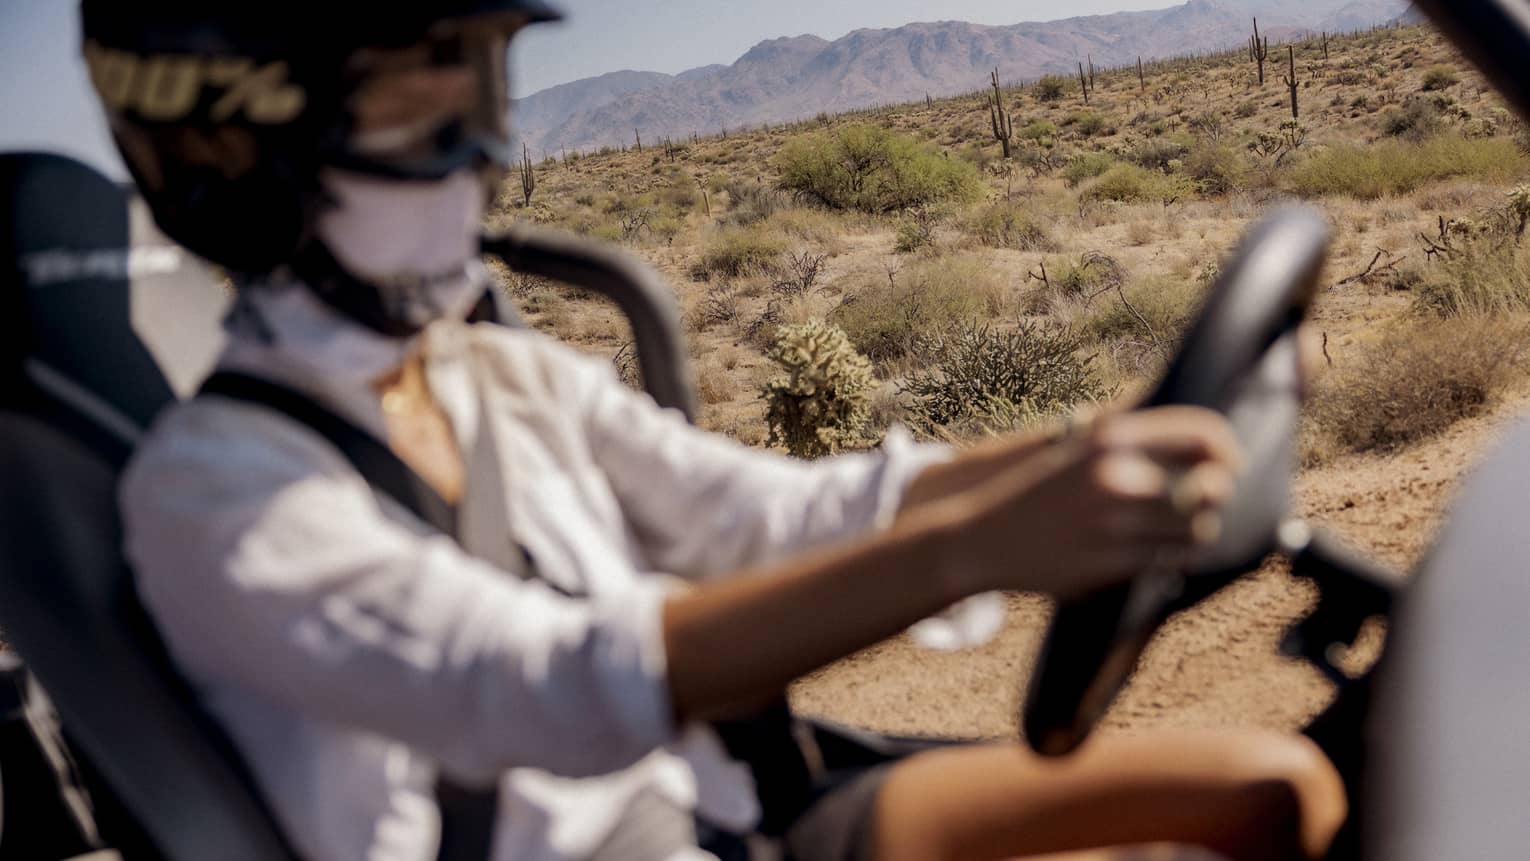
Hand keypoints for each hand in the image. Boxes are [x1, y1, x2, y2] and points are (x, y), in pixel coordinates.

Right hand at [937, 406, 1243, 601]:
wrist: (983, 536)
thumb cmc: (1042, 493)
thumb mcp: (1082, 451)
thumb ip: (1137, 443)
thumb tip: (1206, 444)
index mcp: (1111, 438)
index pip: (1203, 434)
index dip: (1227, 451)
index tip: (1227, 464)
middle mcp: (1115, 475)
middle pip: (1211, 485)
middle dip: (1216, 497)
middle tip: (1205, 503)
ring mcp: (1113, 522)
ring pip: (1198, 529)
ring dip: (1198, 532)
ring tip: (1180, 532)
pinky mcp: (1109, 562)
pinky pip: (1170, 561)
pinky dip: (1174, 558)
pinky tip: (1157, 552)